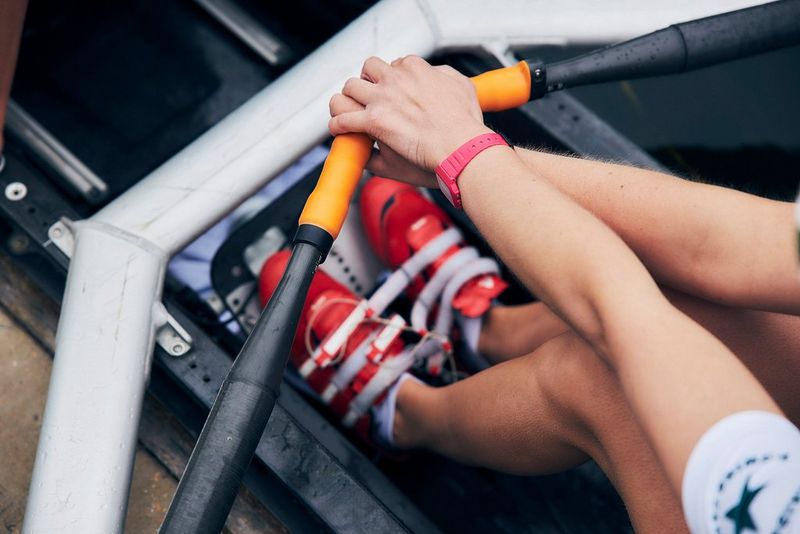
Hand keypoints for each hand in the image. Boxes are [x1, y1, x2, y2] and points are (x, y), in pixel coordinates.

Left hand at [328, 56, 490, 178]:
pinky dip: (339, 125)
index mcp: (415, 68)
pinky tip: (341, 131)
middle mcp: (395, 79)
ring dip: (347, 101)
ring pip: (349, 89)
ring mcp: (382, 99)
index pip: (394, 66)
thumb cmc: (464, 124)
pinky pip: (344, 119)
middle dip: (366, 84)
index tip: (393, 94)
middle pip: (367, 70)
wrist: (460, 148)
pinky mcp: (374, 122)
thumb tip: (434, 74)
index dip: (391, 81)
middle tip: (369, 100)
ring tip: (349, 113)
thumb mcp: (462, 86)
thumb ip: (444, 75)